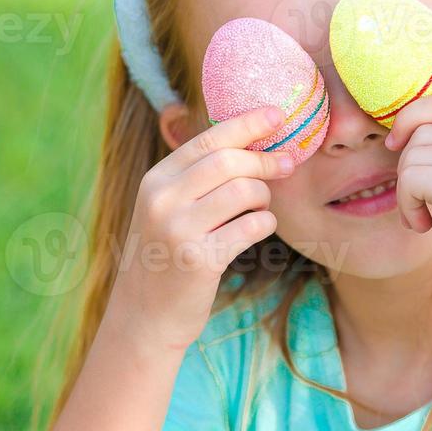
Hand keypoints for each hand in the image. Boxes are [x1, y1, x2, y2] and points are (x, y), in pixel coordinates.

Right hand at [105, 106, 294, 353]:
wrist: (143, 315)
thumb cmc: (166, 256)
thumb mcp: (165, 209)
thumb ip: (195, 177)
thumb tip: (249, 140)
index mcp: (155, 180)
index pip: (207, 140)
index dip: (246, 124)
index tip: (276, 115)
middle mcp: (162, 200)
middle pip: (229, 161)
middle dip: (266, 159)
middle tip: (288, 163)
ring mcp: (178, 229)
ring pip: (245, 192)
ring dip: (265, 198)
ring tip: (259, 208)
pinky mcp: (199, 259)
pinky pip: (252, 227)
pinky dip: (265, 224)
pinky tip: (257, 229)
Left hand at [384, 93, 431, 313]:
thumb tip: (406, 121)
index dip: (410, 118)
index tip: (395, 145)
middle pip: (421, 130)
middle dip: (408, 166)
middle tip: (422, 203)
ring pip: (410, 156)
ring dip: (407, 191)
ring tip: (428, 218)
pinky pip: (408, 180)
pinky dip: (407, 206)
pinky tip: (424, 227)